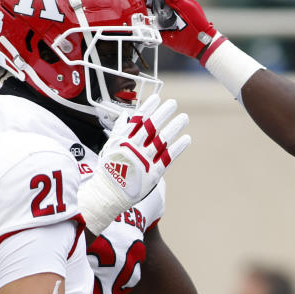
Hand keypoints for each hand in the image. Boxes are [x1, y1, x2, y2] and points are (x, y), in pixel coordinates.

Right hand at [78, 94, 190, 234]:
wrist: (108, 195)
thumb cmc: (108, 170)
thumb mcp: (109, 147)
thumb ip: (119, 130)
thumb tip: (125, 115)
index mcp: (123, 141)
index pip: (138, 120)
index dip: (148, 108)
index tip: (158, 98)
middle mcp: (134, 148)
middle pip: (151, 127)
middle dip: (163, 113)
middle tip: (174, 103)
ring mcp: (144, 161)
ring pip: (162, 140)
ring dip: (174, 127)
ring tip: (184, 118)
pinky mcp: (152, 174)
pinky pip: (168, 158)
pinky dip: (178, 147)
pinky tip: (186, 138)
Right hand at [143, 0, 219, 60]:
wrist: (199, 42)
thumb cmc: (196, 22)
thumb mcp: (184, 5)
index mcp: (172, 0)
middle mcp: (165, 10)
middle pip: (149, 1)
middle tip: (142, 0)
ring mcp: (161, 21)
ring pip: (146, 14)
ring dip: (141, 11)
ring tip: (139, 11)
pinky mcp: (159, 33)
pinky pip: (148, 29)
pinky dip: (143, 26)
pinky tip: (141, 23)